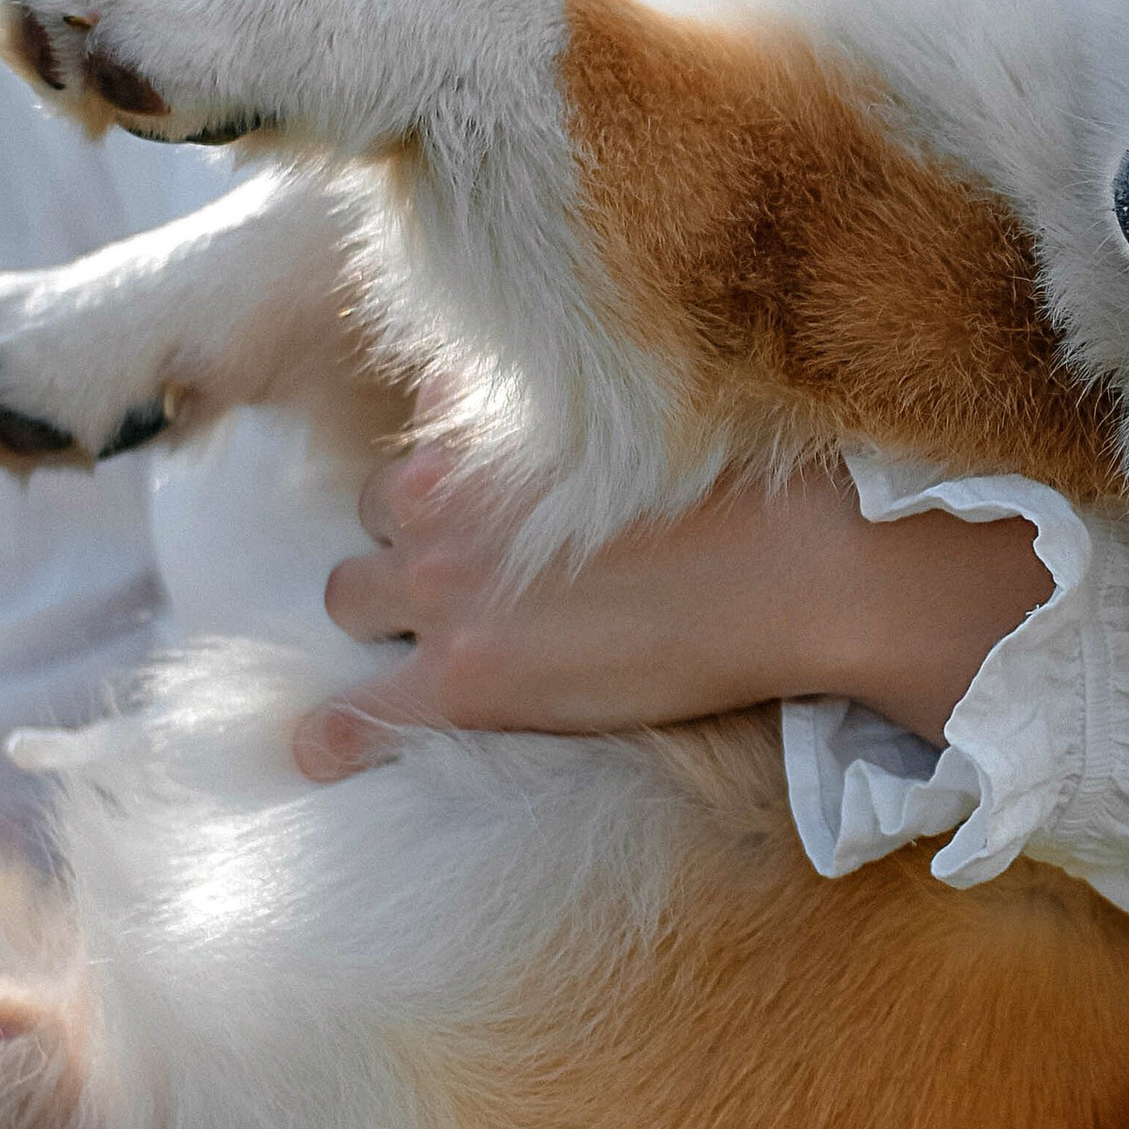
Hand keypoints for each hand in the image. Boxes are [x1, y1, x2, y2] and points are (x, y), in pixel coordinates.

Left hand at [299, 442, 1051, 776]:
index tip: (503, 504)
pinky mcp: (464, 681)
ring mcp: (445, 590)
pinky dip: (335, 735)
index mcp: (486, 418)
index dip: (464, 475)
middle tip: (486, 577)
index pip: (425, 431)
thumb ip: (567, 393)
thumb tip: (540, 379)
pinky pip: (352, 717)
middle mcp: (444, 494)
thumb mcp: (649, 399)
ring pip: (348, 596)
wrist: (804, 569)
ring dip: (386, 614)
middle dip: (413, 540)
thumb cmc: (751, 481)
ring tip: (440, 643)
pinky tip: (324, 748)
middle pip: (375, 511)